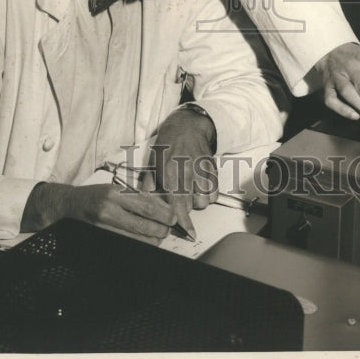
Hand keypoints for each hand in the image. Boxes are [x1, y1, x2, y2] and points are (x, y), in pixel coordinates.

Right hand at [21, 182, 175, 242]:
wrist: (68, 206)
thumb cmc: (94, 195)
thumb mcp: (115, 188)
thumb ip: (137, 197)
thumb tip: (162, 207)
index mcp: (115, 194)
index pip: (146, 206)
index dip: (164, 214)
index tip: (173, 218)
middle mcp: (108, 210)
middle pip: (144, 225)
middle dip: (161, 230)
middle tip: (167, 229)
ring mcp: (103, 227)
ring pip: (136, 239)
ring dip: (151, 240)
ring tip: (156, 236)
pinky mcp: (100, 239)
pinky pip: (125, 245)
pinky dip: (137, 245)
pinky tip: (142, 241)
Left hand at [143, 108, 218, 239]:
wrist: (187, 126)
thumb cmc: (169, 142)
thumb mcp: (153, 160)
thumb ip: (149, 182)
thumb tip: (146, 200)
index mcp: (169, 172)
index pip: (177, 204)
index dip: (182, 221)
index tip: (188, 233)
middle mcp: (187, 173)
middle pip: (190, 206)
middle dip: (184, 208)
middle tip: (179, 197)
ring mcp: (201, 171)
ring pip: (203, 202)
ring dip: (196, 201)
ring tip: (190, 190)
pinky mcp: (212, 170)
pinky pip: (213, 193)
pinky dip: (208, 194)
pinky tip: (200, 186)